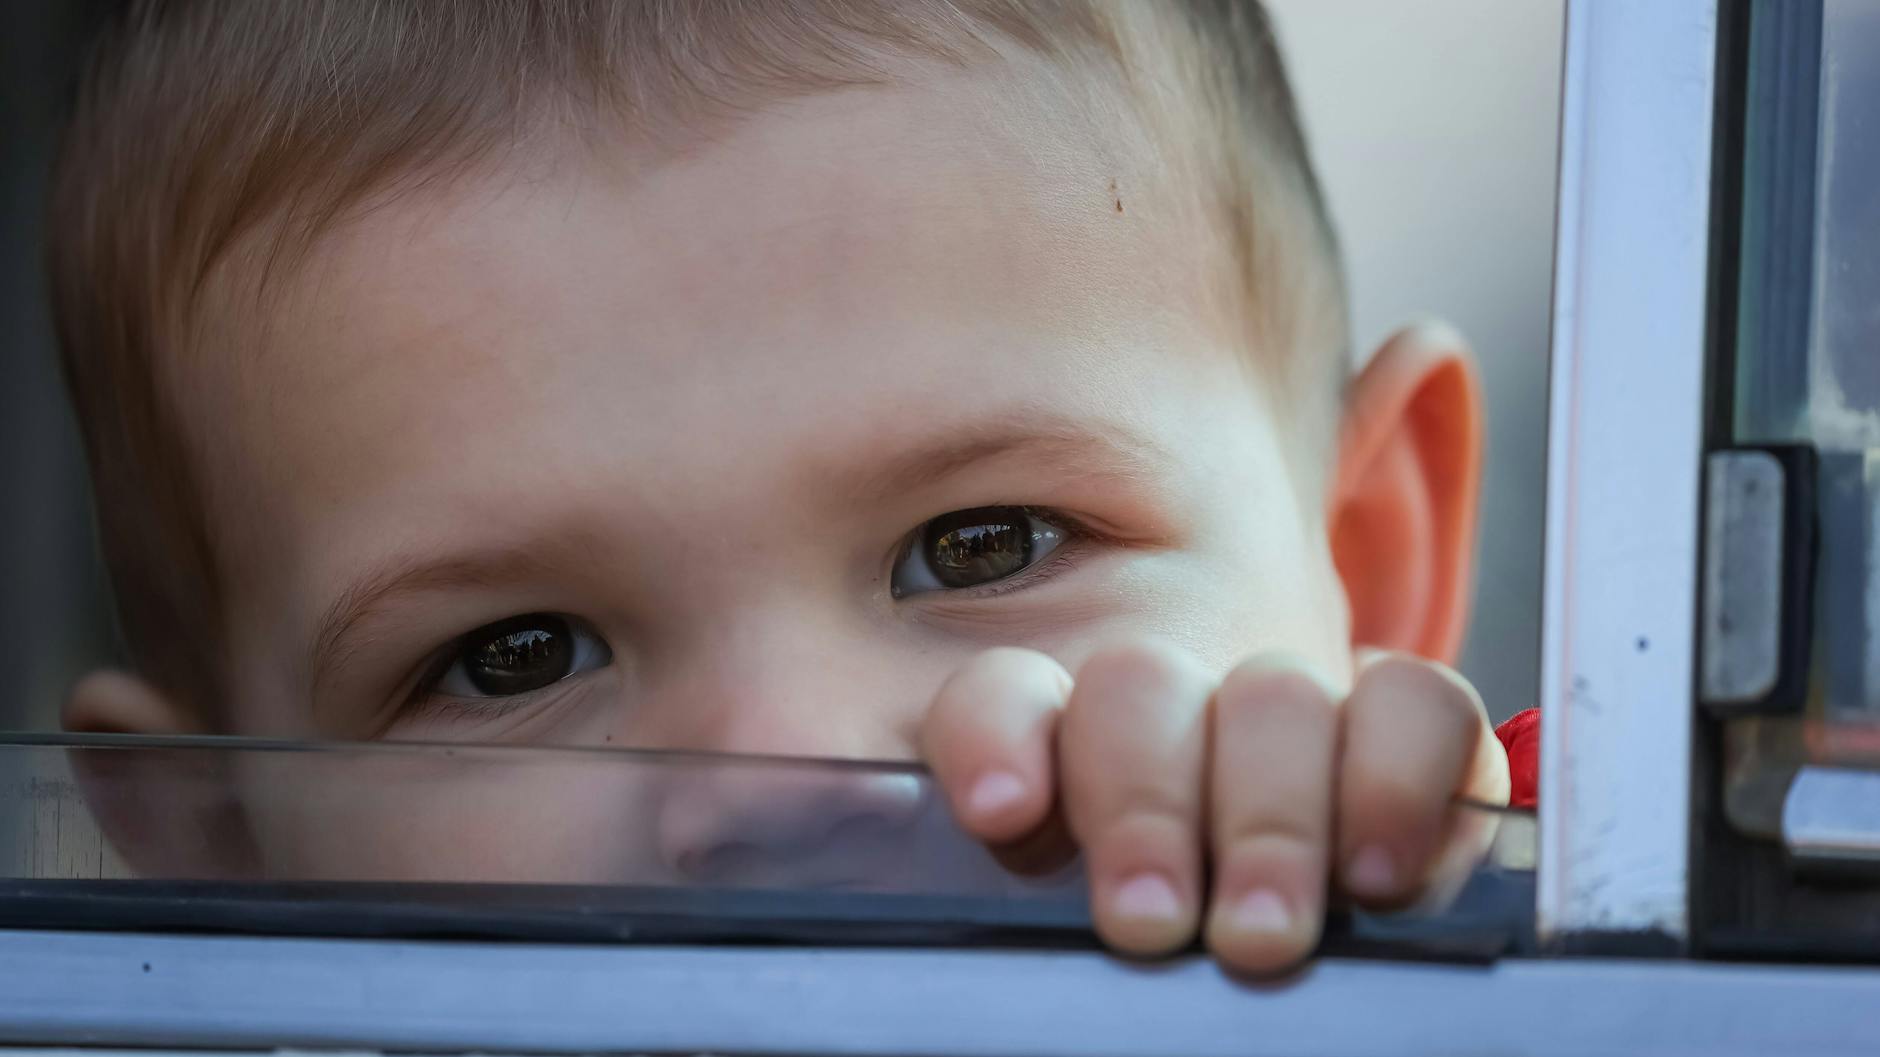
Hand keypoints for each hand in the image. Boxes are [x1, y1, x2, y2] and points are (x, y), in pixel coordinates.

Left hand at [919, 637, 1509, 973]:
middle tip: (1150, 924)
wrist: (1271, 970)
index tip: (1001, 814)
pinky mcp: (1410, 738)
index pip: (1009, 697)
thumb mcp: (1055, 951)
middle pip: (1139, 686)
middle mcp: (1172, 723)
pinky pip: (1422, 703)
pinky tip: (1382, 872)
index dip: (998, 735)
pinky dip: (1401, 777)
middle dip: (1142, 804)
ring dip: (1270, 817)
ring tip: (1261, 936)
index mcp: (1061, 763)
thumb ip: (1013, 926)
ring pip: (1273, 694)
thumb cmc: (1160, 978)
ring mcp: (1292, 721)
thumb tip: (902, 921)